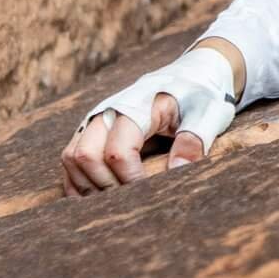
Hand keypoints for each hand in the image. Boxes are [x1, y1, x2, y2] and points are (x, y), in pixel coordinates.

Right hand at [61, 45, 240, 194]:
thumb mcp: (208, 113)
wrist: (190, 77)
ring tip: (118, 201)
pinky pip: (70, 159)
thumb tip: (176, 171)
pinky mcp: (91, 129)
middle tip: (133, 200)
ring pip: (72, 158)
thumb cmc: (200, 96)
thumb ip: (194, 140)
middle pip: (85, 156)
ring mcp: (96, 119)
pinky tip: (99, 197)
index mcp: (136, 105)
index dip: (130, 180)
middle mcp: (107, 111)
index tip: (149, 194)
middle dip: (106, 186)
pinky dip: (79, 182)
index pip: (118, 151)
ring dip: (89, 186)